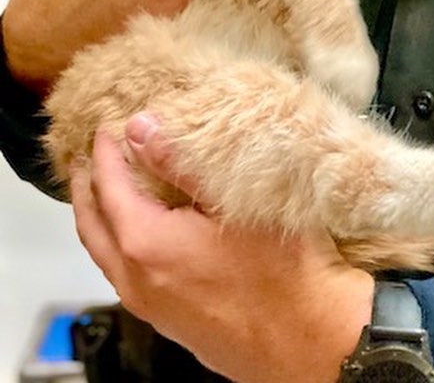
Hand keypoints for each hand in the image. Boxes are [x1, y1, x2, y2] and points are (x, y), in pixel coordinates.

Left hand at [70, 120, 373, 382]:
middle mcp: (137, 280)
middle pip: (93, 225)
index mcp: (147, 245)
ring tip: (111, 187)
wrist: (311, 340)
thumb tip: (141, 129)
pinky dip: (120, 242)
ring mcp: (151, 306)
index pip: (108, 188)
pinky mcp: (169, 320)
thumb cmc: (284, 273)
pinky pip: (126, 274)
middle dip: (88, 187)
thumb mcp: (235, 202)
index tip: (107, 127)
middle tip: (91, 156)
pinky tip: (146, 230)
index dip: (105, 153)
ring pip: (106, 254)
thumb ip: (182, 164)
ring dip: (102, 216)